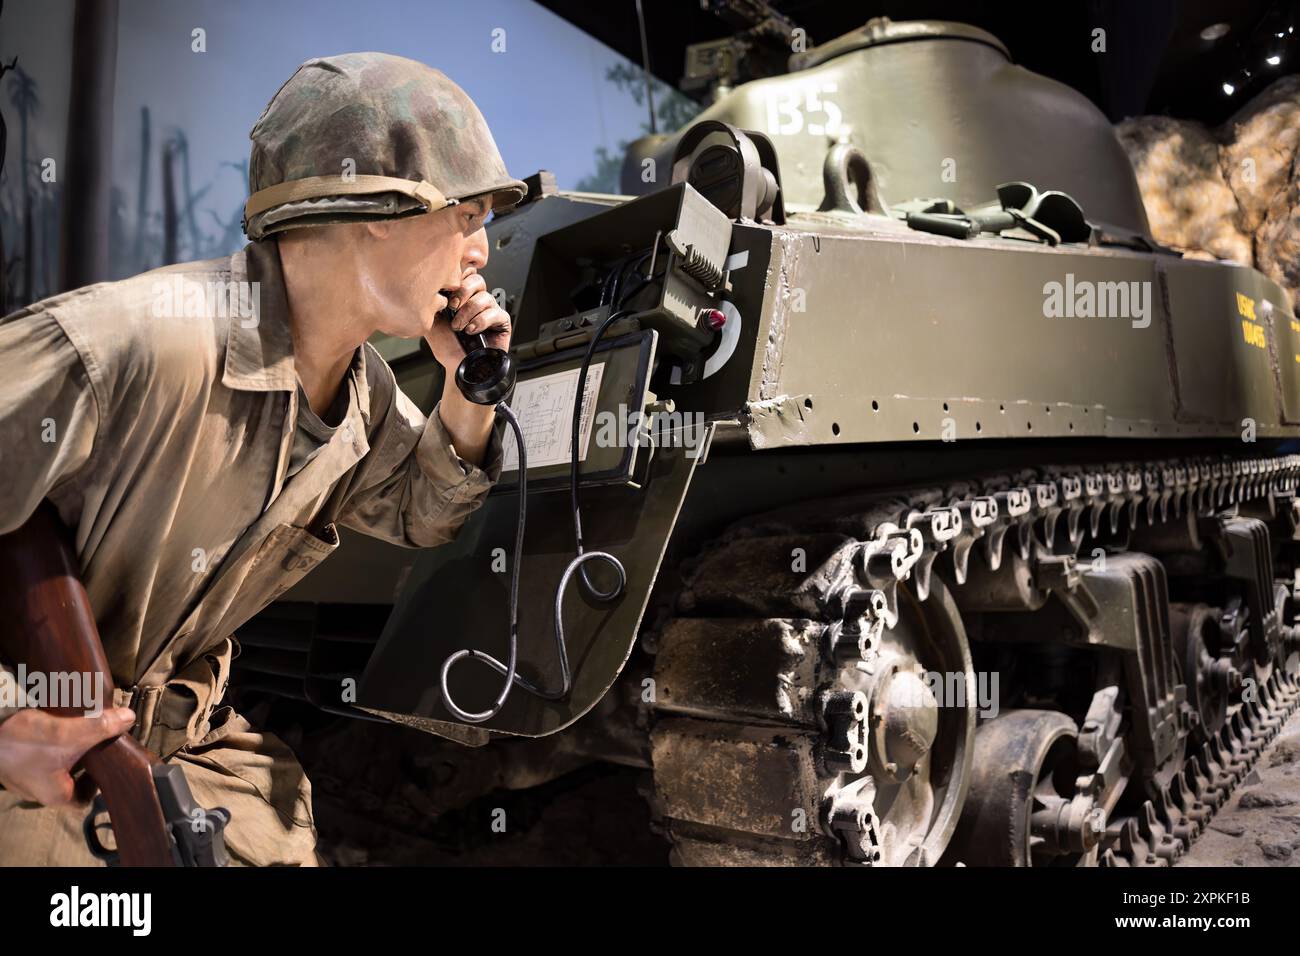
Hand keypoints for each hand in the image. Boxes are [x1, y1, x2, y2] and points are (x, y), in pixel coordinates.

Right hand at [0, 707, 135, 805]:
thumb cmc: (21, 744)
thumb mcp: (69, 735)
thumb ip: (101, 728)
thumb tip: (128, 718)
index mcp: (55, 794)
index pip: (84, 800)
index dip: (99, 785)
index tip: (110, 764)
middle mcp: (39, 788)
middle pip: (73, 779)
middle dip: (89, 759)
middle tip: (101, 741)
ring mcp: (27, 773)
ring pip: (58, 763)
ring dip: (72, 745)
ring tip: (86, 728)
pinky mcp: (18, 758)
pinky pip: (43, 752)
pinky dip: (55, 738)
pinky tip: (62, 722)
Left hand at [426, 270, 512, 374]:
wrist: (459, 368)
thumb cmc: (448, 348)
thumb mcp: (431, 323)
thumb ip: (431, 304)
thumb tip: (433, 289)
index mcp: (461, 297)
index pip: (464, 273)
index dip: (456, 277)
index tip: (445, 292)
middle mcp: (477, 301)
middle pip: (476, 279)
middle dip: (462, 291)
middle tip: (452, 306)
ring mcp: (490, 310)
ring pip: (484, 297)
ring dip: (468, 312)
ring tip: (459, 327)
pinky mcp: (502, 322)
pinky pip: (495, 313)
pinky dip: (481, 321)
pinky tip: (472, 331)